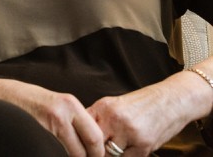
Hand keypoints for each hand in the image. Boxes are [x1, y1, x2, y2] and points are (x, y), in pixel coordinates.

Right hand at [0, 80, 105, 156]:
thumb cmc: (25, 99)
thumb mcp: (53, 102)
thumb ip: (72, 118)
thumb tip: (90, 141)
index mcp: (69, 104)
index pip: (95, 136)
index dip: (97, 153)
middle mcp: (61, 115)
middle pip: (84, 150)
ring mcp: (47, 127)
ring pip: (69, 154)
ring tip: (62, 153)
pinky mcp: (35, 137)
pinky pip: (51, 152)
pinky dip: (53, 154)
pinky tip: (48, 152)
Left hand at [87, 69, 211, 156]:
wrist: (171, 100)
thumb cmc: (142, 104)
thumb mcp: (115, 105)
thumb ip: (98, 118)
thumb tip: (80, 132)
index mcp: (103, 107)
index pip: (82, 129)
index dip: (80, 141)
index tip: (81, 147)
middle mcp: (113, 118)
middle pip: (94, 144)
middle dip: (94, 151)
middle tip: (96, 151)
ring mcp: (128, 132)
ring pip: (109, 154)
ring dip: (111, 154)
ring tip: (116, 148)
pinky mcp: (143, 145)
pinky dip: (127, 156)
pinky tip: (131, 149)